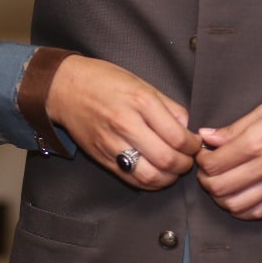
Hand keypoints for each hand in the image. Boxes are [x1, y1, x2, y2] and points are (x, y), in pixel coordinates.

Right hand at [46, 56, 201, 189]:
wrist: (66, 88)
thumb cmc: (105, 80)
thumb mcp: (142, 83)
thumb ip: (167, 106)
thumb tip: (186, 126)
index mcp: (141, 101)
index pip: (176, 135)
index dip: (192, 145)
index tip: (195, 144)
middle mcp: (127, 124)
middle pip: (166, 159)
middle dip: (185, 164)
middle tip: (189, 159)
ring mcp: (112, 144)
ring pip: (149, 175)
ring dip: (169, 178)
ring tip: (175, 170)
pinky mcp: (102, 158)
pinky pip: (131, 179)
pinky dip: (149, 182)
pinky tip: (157, 176)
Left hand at [195, 85, 261, 219]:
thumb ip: (235, 127)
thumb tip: (208, 135)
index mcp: (257, 141)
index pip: (214, 162)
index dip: (201, 157)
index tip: (202, 148)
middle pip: (219, 187)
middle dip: (205, 177)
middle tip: (206, 164)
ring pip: (234, 205)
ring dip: (219, 195)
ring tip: (219, 179)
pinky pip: (257, 211)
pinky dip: (240, 208)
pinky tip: (237, 194)